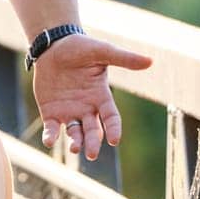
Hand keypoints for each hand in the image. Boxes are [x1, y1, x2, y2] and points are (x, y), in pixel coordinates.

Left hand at [33, 34, 152, 160]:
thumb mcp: (102, 51)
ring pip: (75, 134)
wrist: (53, 45)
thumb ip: (124, 58)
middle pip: (93, 131)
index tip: (115, 140)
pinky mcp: (51, 112)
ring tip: (76, 149)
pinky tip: (48, 141)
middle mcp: (87, 108)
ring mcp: (69, 112)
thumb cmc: (80, 47)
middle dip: (93, 142)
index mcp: (101, 96)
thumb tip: (150, 61)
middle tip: (92, 153)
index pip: (111, 117)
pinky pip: (52, 129)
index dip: (114, 128)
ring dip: (76, 143)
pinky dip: (51, 137)